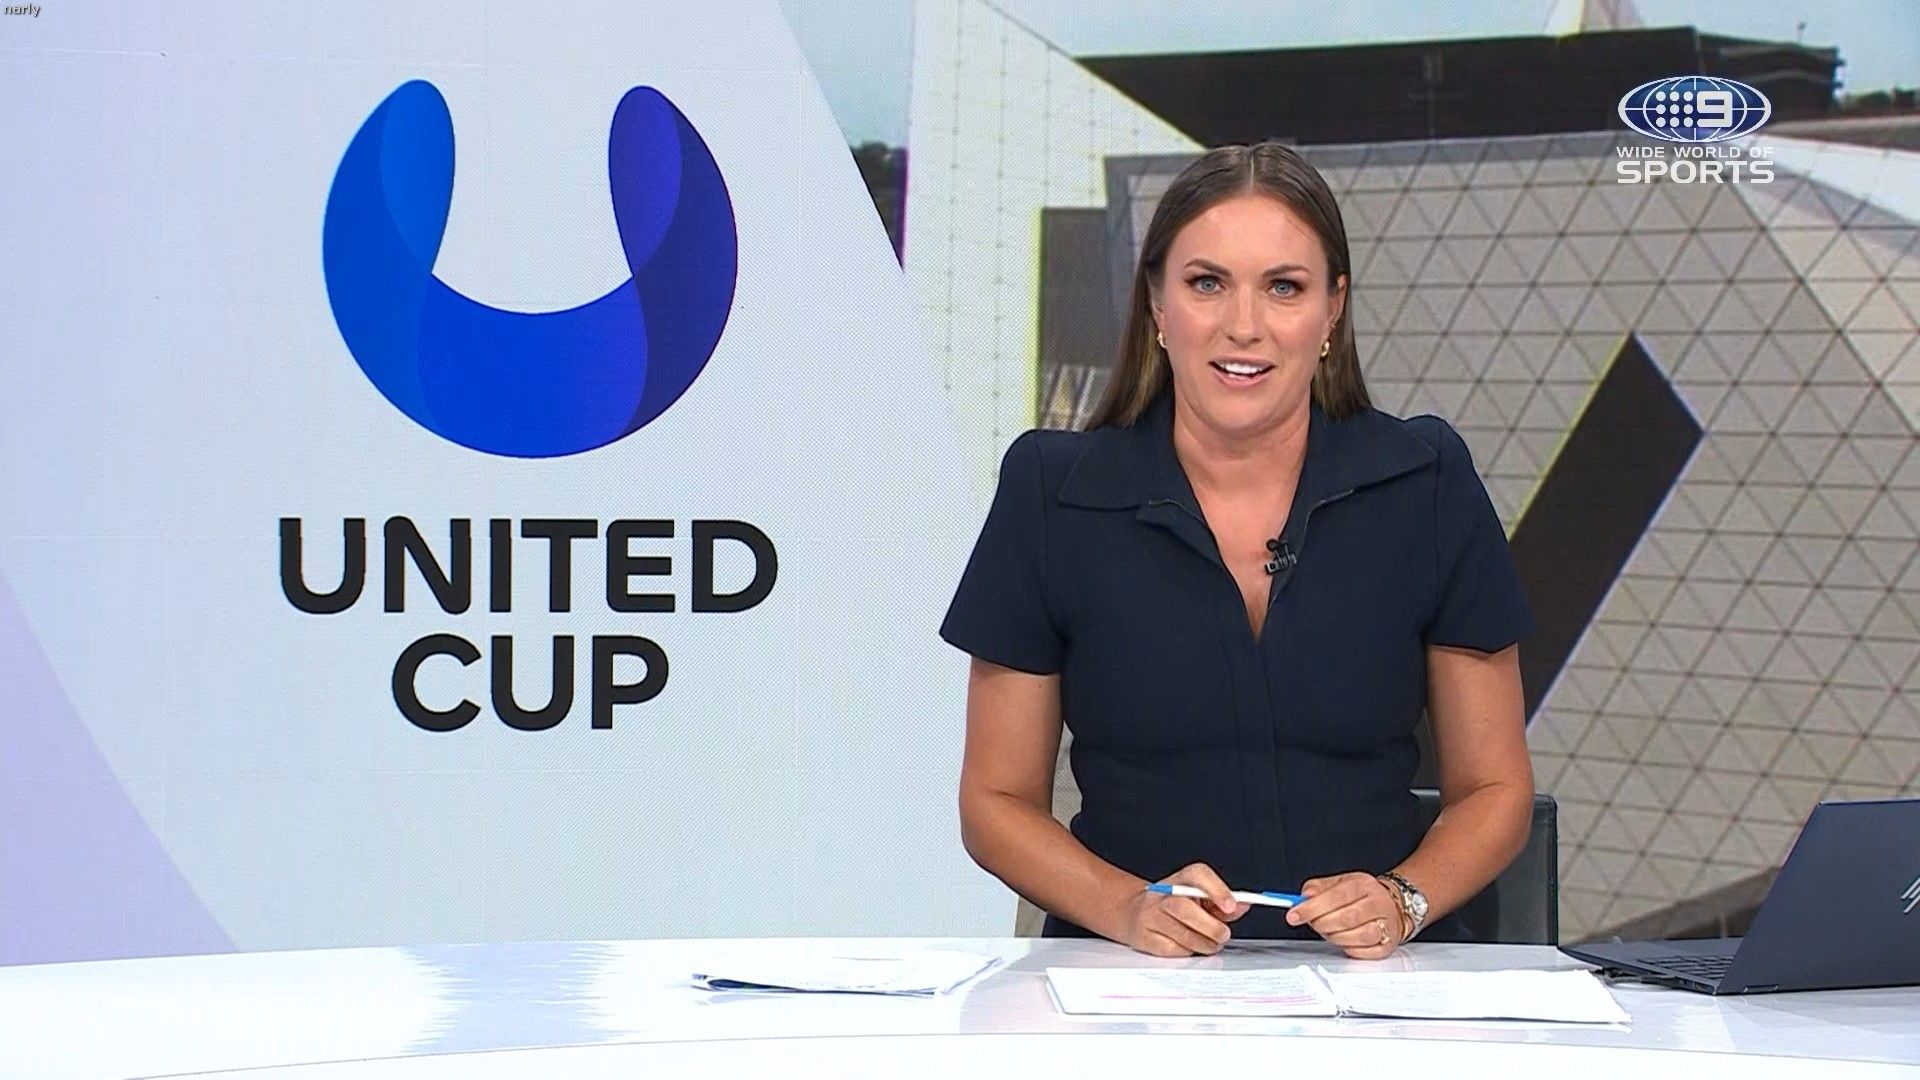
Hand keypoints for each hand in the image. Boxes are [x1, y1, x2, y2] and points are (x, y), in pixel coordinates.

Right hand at [1118, 863, 1247, 957]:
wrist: (1135, 914)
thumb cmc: (1174, 906)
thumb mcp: (1199, 898)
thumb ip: (1222, 903)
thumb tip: (1242, 905)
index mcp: (1180, 879)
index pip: (1198, 874)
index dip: (1217, 889)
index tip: (1231, 906)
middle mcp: (1162, 894)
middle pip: (1184, 908)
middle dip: (1211, 927)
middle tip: (1223, 935)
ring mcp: (1150, 915)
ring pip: (1182, 934)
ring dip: (1204, 944)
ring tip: (1212, 943)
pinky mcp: (1145, 937)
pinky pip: (1173, 949)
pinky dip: (1188, 951)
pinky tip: (1190, 946)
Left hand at [1285, 872, 1405, 959]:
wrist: (1394, 906)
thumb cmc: (1363, 895)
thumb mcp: (1340, 882)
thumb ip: (1318, 887)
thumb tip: (1303, 897)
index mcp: (1364, 885)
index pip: (1336, 896)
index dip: (1311, 907)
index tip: (1293, 915)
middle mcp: (1378, 904)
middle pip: (1346, 918)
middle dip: (1322, 923)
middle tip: (1313, 923)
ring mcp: (1386, 926)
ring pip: (1357, 937)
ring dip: (1335, 937)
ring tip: (1330, 930)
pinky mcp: (1388, 945)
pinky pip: (1364, 952)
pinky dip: (1349, 948)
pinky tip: (1346, 939)